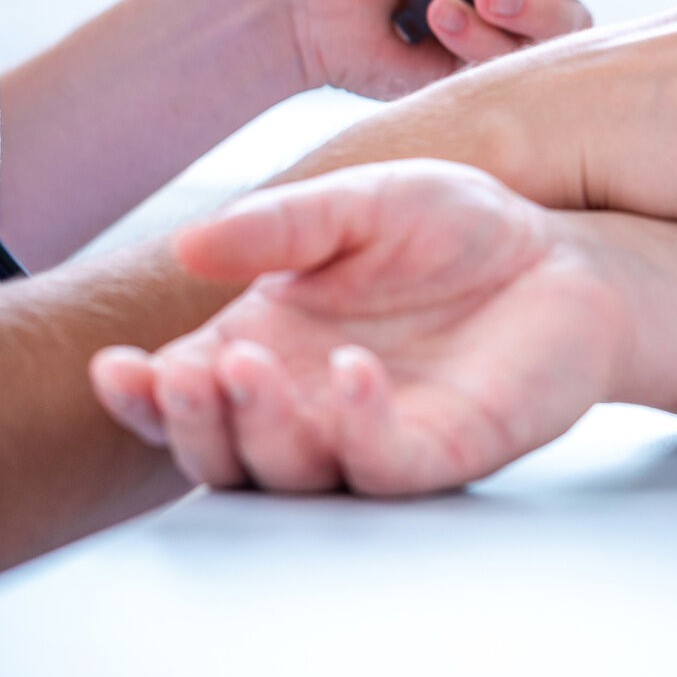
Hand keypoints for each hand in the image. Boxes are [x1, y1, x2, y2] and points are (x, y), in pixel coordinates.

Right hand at [88, 162, 621, 494]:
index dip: (143, 394)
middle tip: (183, 376)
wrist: (562, 254)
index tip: (115, 368)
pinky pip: (385, 463)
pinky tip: (353, 372)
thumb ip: (279, 227)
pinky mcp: (441, 451)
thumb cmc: (455, 231)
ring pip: (290, 472)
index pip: (185, 393)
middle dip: (189, 423)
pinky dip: (358, 426)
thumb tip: (188, 245)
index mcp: (270, 347)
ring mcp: (371, 435)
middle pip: (222, 452)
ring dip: (259, 429)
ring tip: (247, 368)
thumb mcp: (359, 204)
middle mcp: (309, 404)